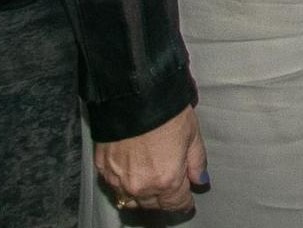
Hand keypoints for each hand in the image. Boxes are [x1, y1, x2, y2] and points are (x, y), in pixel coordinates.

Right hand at [93, 105, 207, 213]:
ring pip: (130, 200)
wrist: (134, 97)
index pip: (176, 204)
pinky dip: (123, 184)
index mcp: (166, 180)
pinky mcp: (102, 168)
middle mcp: (141, 186)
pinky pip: (114, 186)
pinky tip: (131, 173)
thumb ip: (197, 162)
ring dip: (142, 196)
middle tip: (170, 189)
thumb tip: (200, 180)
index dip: (184, 203)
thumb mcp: (193, 135)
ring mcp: (118, 179)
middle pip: (153, 205)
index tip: (186, 201)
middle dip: (164, 199)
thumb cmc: (167, 114)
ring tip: (150, 183)